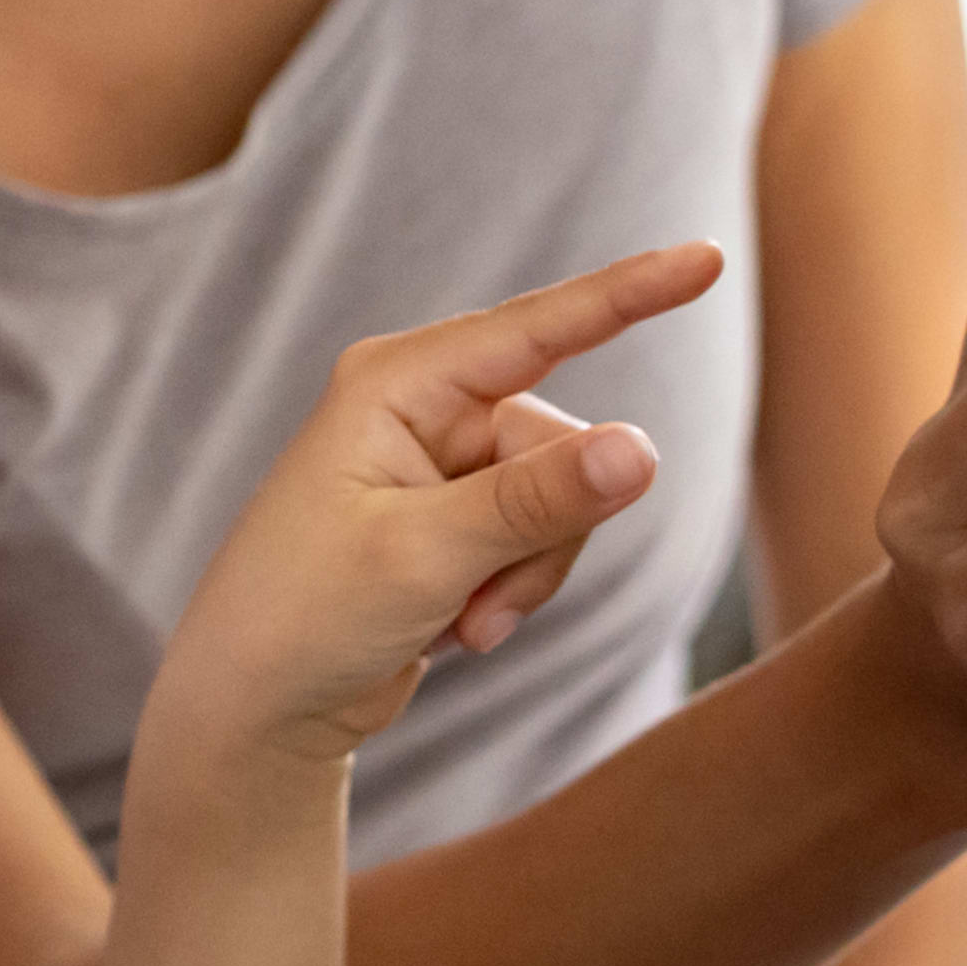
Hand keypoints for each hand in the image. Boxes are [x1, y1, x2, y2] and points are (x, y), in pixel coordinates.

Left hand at [150, 245, 725, 772]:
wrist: (256, 707)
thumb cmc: (306, 616)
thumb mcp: (425, 557)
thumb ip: (537, 502)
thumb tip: (643, 448)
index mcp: (395, 382)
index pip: (536, 329)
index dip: (628, 294)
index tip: (710, 258)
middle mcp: (421, 406)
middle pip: (563, 443)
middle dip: (543, 534)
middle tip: (477, 602)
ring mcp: (441, 463)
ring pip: (564, 500)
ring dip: (528, 577)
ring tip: (459, 622)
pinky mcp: (457, 518)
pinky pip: (540, 540)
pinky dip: (512, 593)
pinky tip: (452, 628)